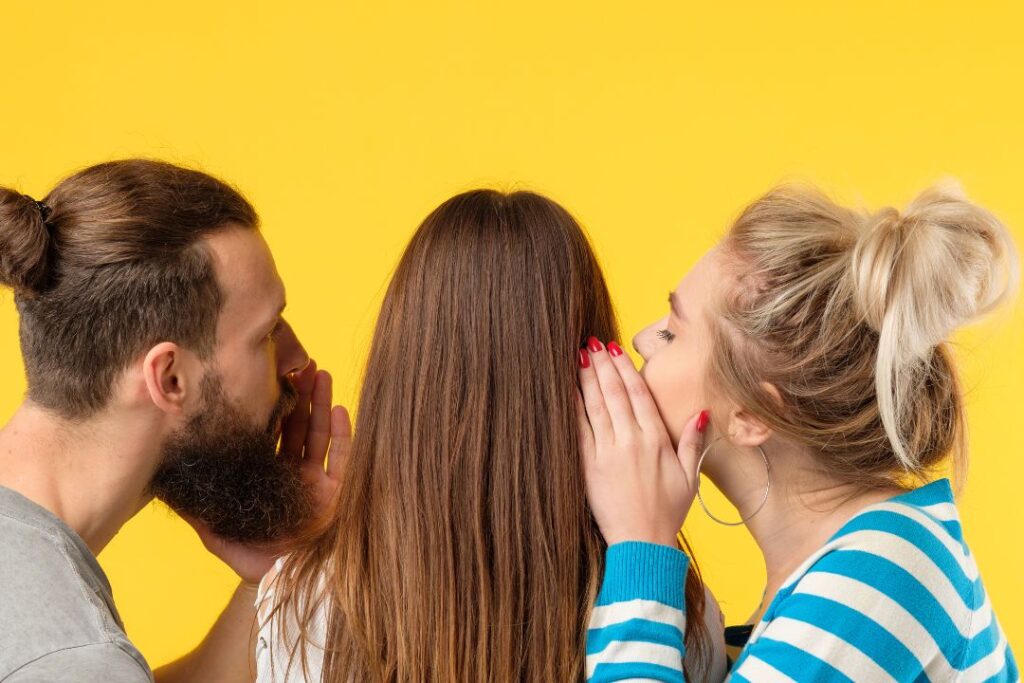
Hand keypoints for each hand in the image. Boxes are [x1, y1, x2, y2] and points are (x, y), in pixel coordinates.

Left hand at [183, 359, 351, 585]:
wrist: (285, 580)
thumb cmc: (251, 557)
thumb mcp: (214, 527)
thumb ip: (194, 504)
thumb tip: (162, 479)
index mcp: (267, 477)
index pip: (269, 435)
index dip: (270, 408)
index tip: (267, 379)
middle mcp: (294, 475)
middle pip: (297, 427)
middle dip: (299, 396)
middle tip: (299, 365)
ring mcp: (318, 482)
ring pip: (320, 434)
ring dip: (321, 404)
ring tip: (319, 374)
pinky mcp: (339, 491)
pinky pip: (343, 457)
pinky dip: (343, 433)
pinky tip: (340, 408)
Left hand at [577, 338, 705, 547]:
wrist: (643, 543)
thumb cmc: (668, 512)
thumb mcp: (689, 477)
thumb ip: (691, 441)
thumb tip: (701, 411)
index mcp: (656, 441)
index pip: (639, 395)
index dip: (626, 369)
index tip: (616, 350)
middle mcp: (632, 442)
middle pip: (615, 394)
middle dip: (603, 365)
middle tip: (592, 343)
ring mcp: (609, 453)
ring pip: (596, 407)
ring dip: (587, 379)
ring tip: (580, 356)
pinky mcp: (590, 467)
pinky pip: (580, 431)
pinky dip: (573, 408)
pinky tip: (567, 390)